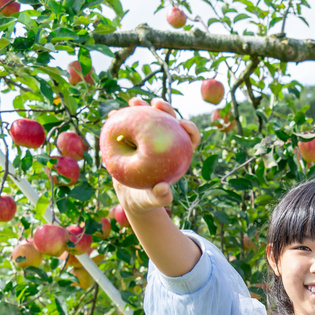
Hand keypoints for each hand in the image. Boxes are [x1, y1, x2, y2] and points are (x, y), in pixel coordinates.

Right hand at [111, 98, 200, 214]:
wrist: (130, 197)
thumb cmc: (147, 199)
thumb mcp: (153, 200)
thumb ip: (160, 197)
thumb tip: (163, 189)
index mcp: (178, 155)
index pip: (189, 139)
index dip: (190, 129)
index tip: (182, 123)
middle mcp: (165, 144)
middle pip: (170, 122)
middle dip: (166, 109)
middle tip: (156, 103)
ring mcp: (148, 139)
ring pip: (148, 119)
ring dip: (142, 108)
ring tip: (134, 102)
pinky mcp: (132, 139)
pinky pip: (127, 126)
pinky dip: (121, 119)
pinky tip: (113, 115)